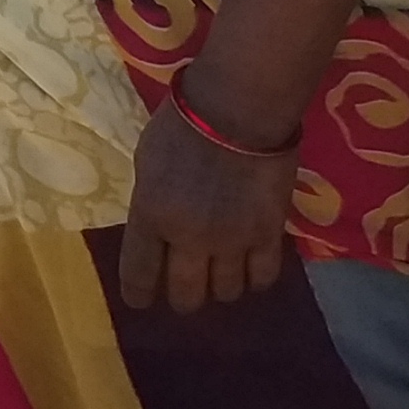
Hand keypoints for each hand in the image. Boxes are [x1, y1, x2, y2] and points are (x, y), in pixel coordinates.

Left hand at [118, 94, 300, 309]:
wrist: (239, 108)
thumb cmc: (183, 124)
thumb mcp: (147, 162)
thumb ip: (151, 202)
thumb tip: (158, 226)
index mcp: (152, 216)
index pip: (139, 275)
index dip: (138, 294)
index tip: (141, 299)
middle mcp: (191, 238)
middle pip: (187, 296)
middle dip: (183, 298)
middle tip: (185, 290)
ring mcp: (233, 239)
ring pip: (227, 292)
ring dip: (221, 287)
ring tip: (221, 273)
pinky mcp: (270, 233)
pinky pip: (264, 277)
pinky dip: (255, 279)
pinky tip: (251, 268)